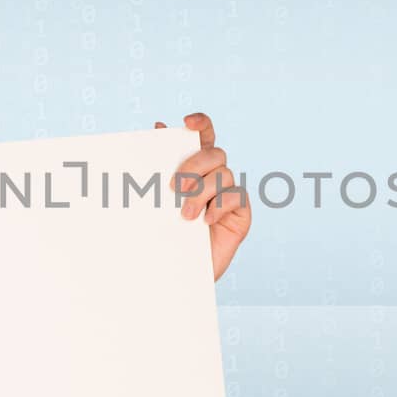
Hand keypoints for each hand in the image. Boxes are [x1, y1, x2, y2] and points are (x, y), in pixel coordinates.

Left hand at [157, 112, 250, 281]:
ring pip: (223, 174)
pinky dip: (221, 205)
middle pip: (214, 153)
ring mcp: (229, 194)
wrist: (174, 274)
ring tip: (185, 215)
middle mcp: (214, 176)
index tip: (187, 122)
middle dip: (195, 165)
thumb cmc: (164, 235)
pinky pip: (237, 197)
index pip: (204, 136)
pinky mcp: (241, 214)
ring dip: (202, 192)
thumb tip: (159, 126)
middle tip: (175, 187)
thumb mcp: (156, 199)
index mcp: (194, 166)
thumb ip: (159, 165)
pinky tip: (206, 220)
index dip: (201, 123)